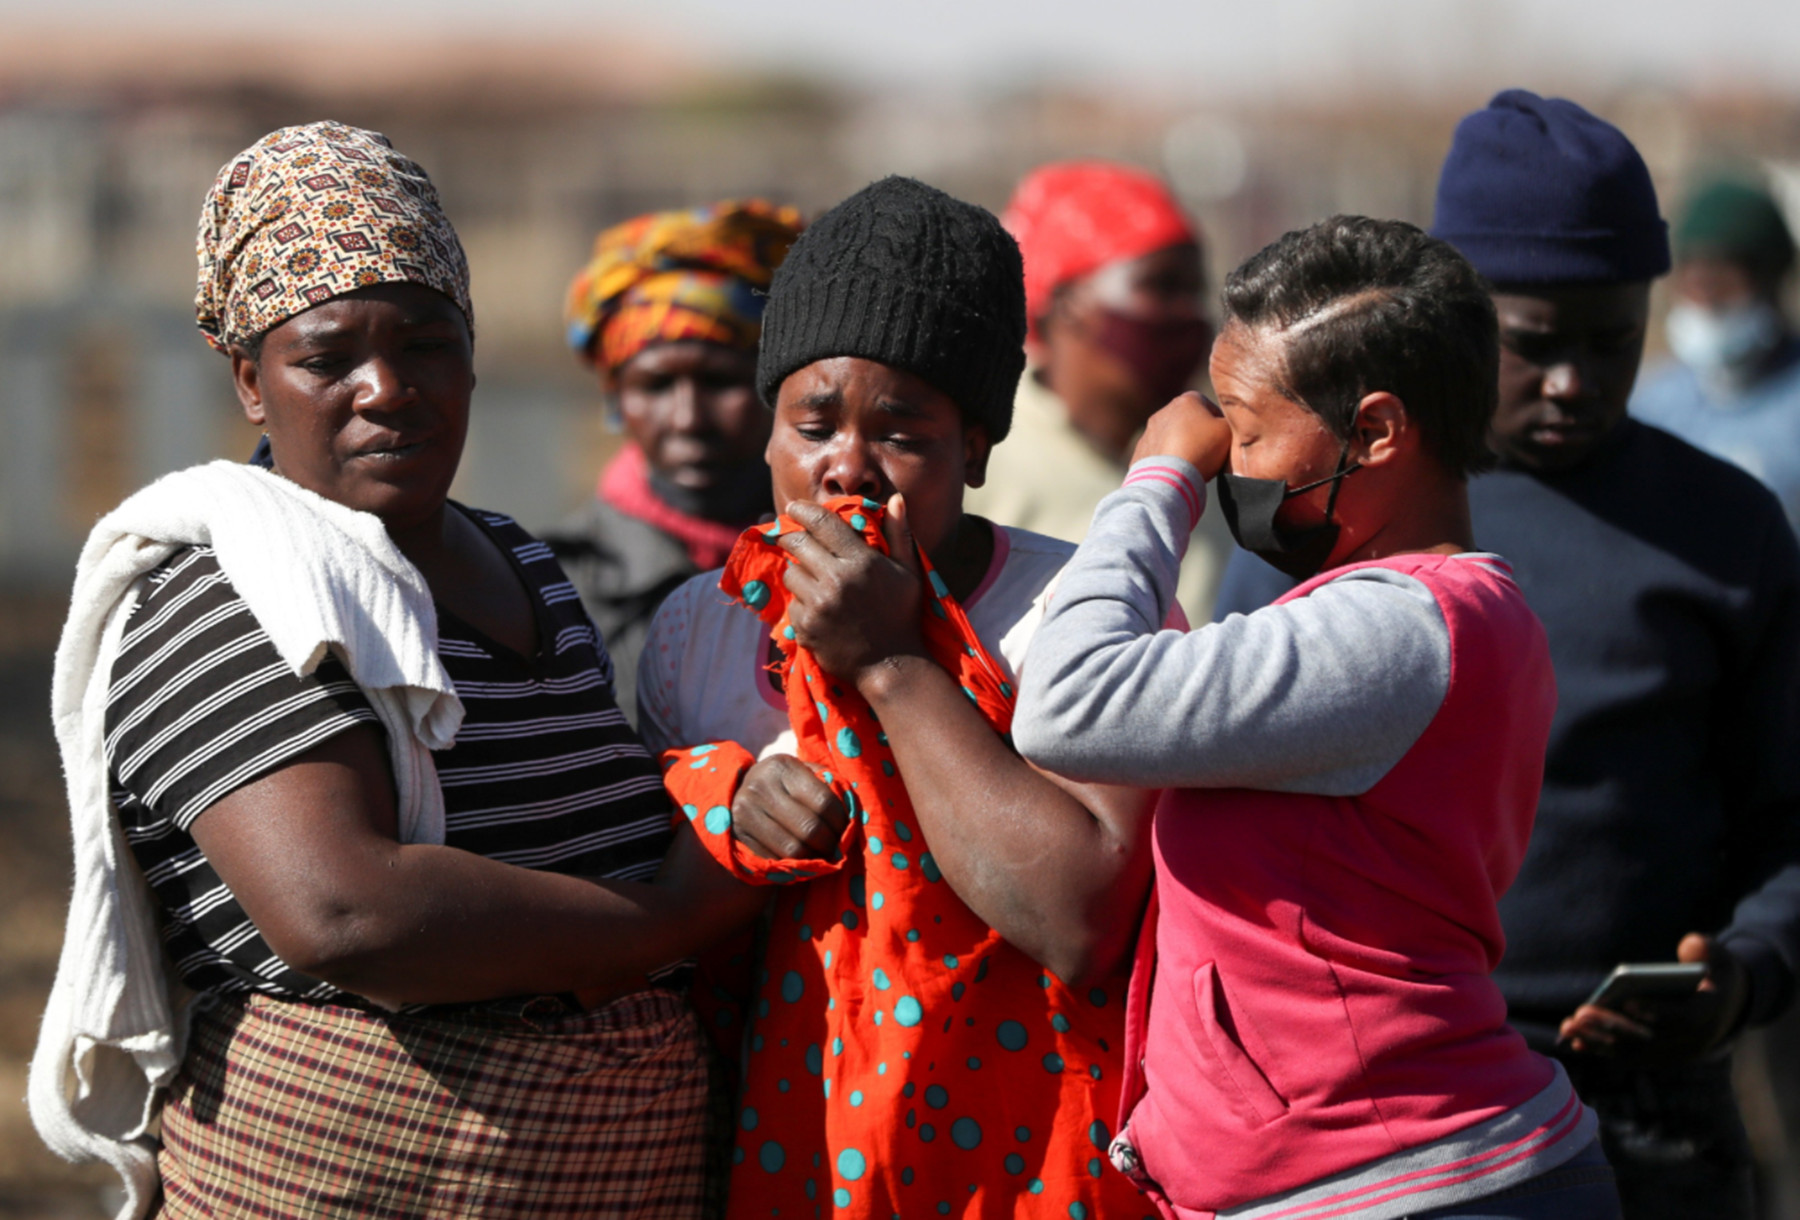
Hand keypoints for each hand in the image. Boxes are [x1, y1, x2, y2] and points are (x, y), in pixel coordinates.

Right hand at [730, 754, 850, 861]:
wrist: (739, 794)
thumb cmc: (785, 785)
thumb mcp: (804, 775)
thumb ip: (829, 786)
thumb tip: (853, 816)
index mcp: (782, 767)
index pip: (824, 802)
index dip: (841, 822)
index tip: (847, 831)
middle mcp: (759, 787)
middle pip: (809, 829)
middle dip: (830, 844)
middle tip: (838, 849)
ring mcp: (744, 813)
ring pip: (793, 849)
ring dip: (814, 858)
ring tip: (823, 856)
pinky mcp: (737, 836)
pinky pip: (775, 860)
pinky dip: (793, 866)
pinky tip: (801, 860)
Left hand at [777, 496, 927, 684]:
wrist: (891, 666)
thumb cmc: (902, 615)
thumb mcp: (909, 573)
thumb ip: (899, 534)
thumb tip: (897, 499)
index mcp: (862, 562)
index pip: (823, 524)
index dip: (804, 511)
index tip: (794, 506)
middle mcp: (837, 580)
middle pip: (798, 543)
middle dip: (791, 536)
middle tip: (790, 535)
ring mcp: (819, 605)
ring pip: (791, 573)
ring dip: (798, 572)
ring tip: (814, 580)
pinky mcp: (806, 627)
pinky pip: (792, 602)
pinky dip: (801, 603)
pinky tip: (819, 610)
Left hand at [1132, 391, 1233, 480]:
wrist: (1166, 477)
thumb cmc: (1201, 449)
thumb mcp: (1228, 431)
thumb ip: (1231, 423)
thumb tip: (1226, 426)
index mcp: (1188, 400)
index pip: (1212, 409)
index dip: (1221, 426)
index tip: (1224, 441)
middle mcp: (1165, 410)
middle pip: (1190, 423)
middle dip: (1200, 437)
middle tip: (1210, 454)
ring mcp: (1149, 431)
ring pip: (1174, 439)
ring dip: (1183, 449)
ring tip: (1193, 466)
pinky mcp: (1140, 451)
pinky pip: (1160, 455)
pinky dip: (1169, 462)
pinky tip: (1177, 473)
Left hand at [1557, 933, 1750, 1064]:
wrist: (1728, 1005)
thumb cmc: (1714, 973)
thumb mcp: (1717, 956)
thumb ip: (1704, 949)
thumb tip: (1690, 944)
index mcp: (1711, 1013)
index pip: (1685, 1018)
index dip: (1658, 1012)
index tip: (1628, 1004)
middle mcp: (1695, 1040)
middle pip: (1651, 1040)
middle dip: (1613, 1028)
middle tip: (1580, 1014)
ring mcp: (1678, 1053)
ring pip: (1636, 1053)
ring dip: (1600, 1042)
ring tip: (1569, 1028)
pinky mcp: (1662, 1058)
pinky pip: (1631, 1057)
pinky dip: (1604, 1050)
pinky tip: (1576, 1041)